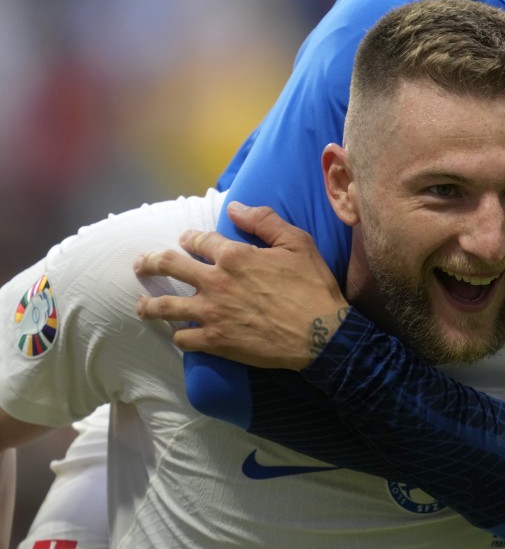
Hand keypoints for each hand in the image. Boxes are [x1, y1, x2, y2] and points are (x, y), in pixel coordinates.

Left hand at [135, 202, 347, 370]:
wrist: (320, 334)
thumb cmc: (312, 287)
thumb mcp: (297, 243)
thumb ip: (264, 220)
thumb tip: (234, 207)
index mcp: (234, 256)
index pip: (199, 240)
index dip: (190, 238)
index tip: (185, 240)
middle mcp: (215, 282)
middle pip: (170, 266)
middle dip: (151, 262)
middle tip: (142, 264)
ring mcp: (212, 313)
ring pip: (165, 306)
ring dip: (149, 304)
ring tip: (141, 304)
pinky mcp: (215, 341)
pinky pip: (183, 338)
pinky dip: (178, 335)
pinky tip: (177, 333)